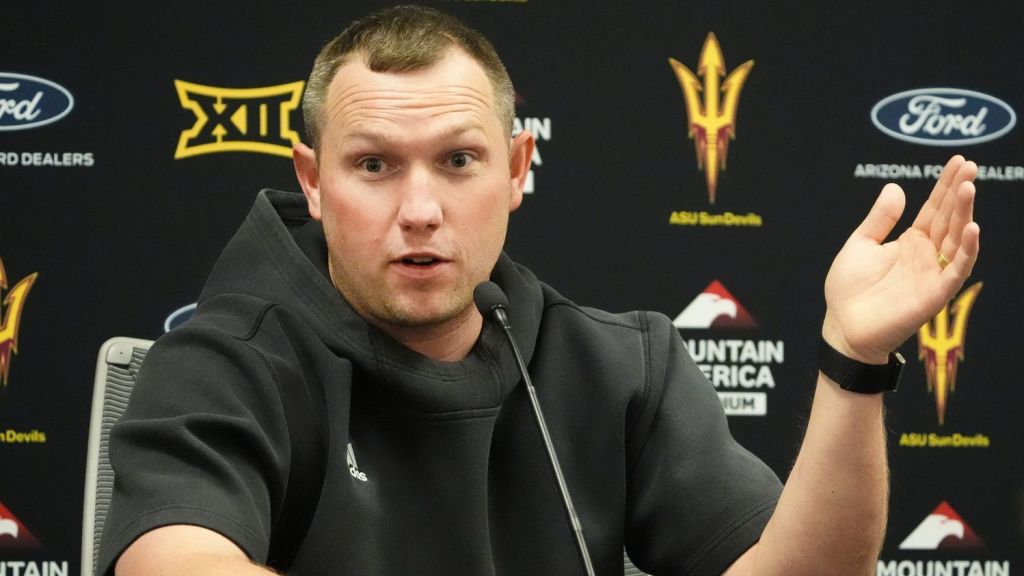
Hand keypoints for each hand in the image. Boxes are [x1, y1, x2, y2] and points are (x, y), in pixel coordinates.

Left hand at [822, 155, 979, 362]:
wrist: (842, 326)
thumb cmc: (848, 289)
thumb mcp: (860, 245)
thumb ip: (880, 219)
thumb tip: (895, 187)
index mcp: (911, 242)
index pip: (934, 208)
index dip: (946, 185)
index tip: (958, 161)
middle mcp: (927, 255)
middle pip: (949, 218)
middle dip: (960, 193)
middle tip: (969, 167)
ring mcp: (933, 273)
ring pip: (957, 239)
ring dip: (965, 214)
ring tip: (969, 188)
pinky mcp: (936, 293)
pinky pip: (958, 269)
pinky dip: (968, 250)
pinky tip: (972, 228)